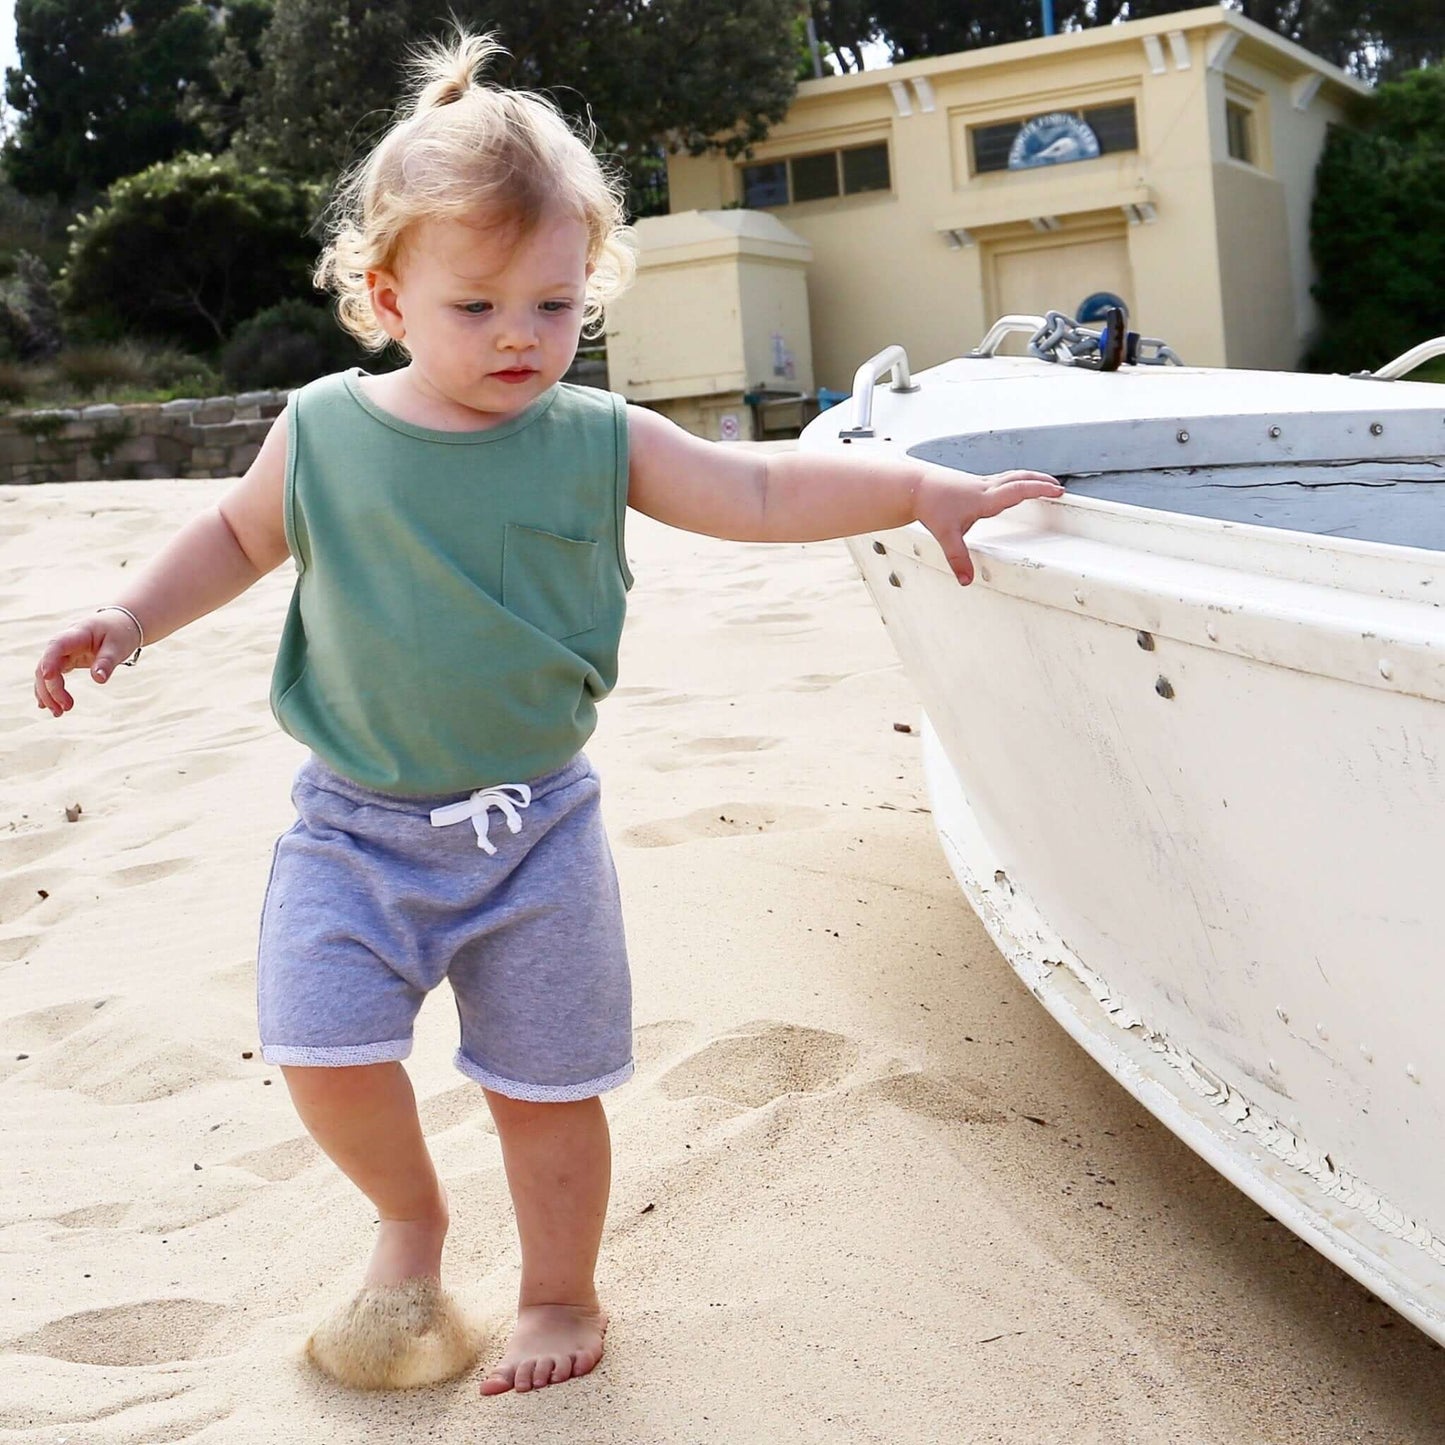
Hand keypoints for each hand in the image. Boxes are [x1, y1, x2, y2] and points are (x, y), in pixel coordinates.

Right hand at [34, 611, 141, 715]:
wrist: (120, 624)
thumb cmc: (120, 632)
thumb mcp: (118, 646)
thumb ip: (107, 662)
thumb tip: (99, 680)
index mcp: (76, 634)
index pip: (57, 646)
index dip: (50, 660)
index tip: (48, 676)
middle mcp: (64, 643)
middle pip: (47, 664)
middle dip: (52, 688)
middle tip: (66, 708)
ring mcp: (63, 652)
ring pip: (46, 673)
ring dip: (48, 693)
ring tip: (58, 713)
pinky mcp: (66, 660)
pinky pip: (52, 676)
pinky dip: (49, 690)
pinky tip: (47, 706)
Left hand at [913, 465, 1062, 584]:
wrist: (915, 487)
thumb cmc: (931, 505)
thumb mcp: (945, 535)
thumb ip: (958, 558)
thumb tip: (966, 579)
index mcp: (983, 499)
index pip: (1017, 490)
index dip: (1039, 490)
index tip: (1057, 491)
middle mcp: (985, 488)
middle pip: (1020, 479)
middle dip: (1041, 483)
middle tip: (1059, 488)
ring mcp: (981, 484)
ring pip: (1013, 476)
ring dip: (1031, 479)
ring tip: (1045, 484)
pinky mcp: (976, 484)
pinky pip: (1004, 479)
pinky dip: (1018, 481)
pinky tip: (1017, 487)